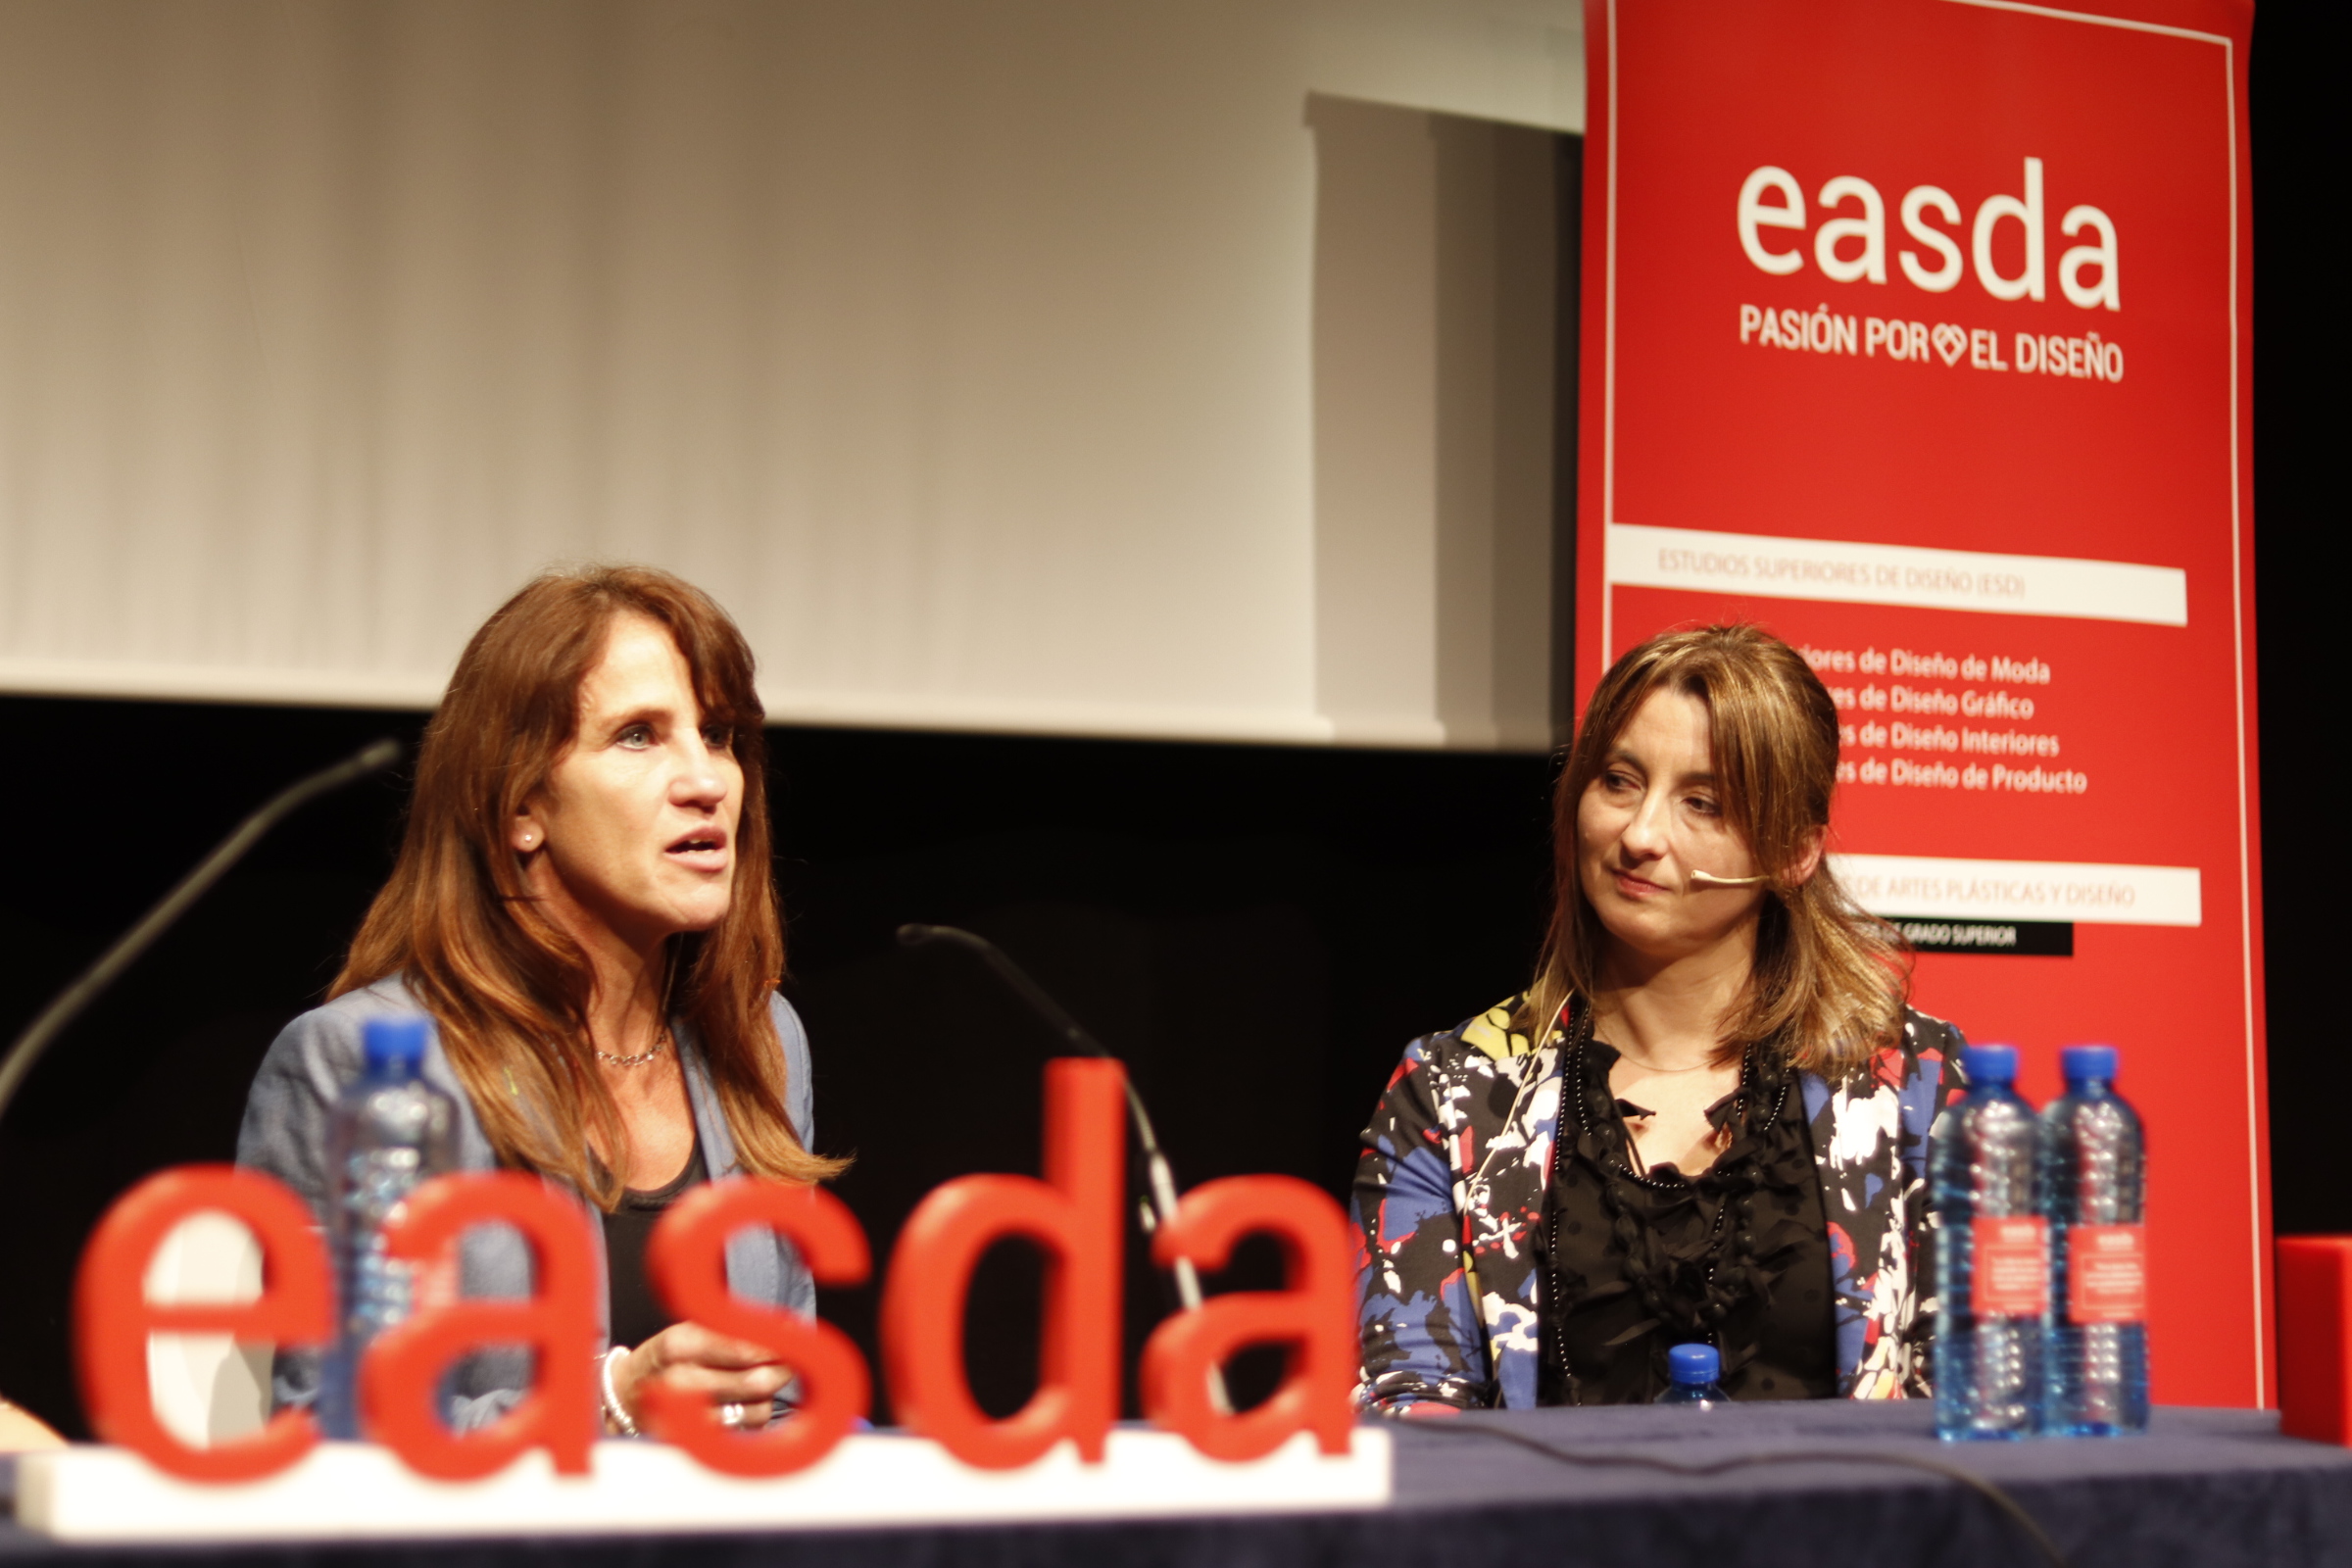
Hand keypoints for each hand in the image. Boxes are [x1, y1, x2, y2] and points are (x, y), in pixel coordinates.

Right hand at [608, 1322, 785, 1431]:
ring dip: (767, 1396)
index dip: (776, 1346)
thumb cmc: (669, 1358)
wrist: (626, 1394)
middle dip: (782, 1371)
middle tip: (789, 1363)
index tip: (791, 1341)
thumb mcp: (691, 1331)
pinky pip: (746, 1431)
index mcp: (680, 1345)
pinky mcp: (696, 1441)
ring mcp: (687, 1416)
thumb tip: (787, 1333)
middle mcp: (680, 1381)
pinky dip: (754, 1416)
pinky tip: (742, 1403)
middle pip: (756, 1382)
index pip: (743, 1348)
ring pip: (757, 1409)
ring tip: (759, 1382)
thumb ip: (734, 1335)